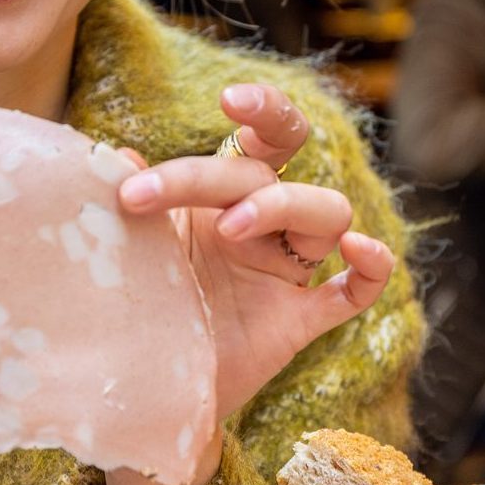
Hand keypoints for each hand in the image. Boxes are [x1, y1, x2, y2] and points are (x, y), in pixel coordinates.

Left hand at [118, 83, 394, 422]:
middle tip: (144, 196)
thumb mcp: (128, 244)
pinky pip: (354, 291)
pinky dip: (370, 268)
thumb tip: (115, 157)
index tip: (229, 99)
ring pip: (327, 213)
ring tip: (229, 229)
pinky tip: (357, 249)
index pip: (263, 139)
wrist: (142, 385)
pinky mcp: (297, 322)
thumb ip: (129, 196)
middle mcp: (264, 226)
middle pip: (269, 175)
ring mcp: (285, 273)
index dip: (263, 110)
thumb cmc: (139, 300)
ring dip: (282, 205)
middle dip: (209, 174)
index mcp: (226, 196)